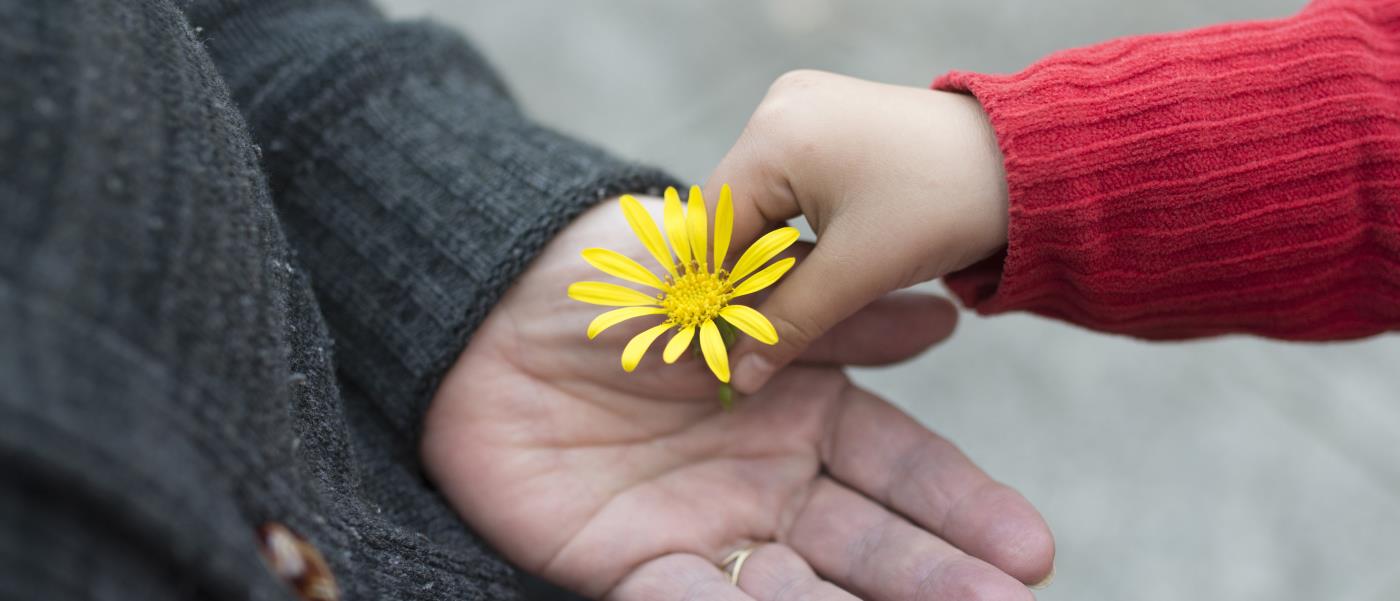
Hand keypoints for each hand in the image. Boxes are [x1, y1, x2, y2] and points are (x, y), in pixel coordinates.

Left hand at [421, 197, 1051, 599]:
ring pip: (793, 586)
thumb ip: (830, 313)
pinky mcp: (630, 564)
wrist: (492, 313)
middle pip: (866, 543)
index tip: (1029, 549)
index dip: (962, 508)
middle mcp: (769, 483)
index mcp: (804, 414)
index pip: (901, 470)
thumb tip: (945, 314)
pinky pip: (686, 599)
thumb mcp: (731, 286)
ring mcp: (706, 530)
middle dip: (934, 577)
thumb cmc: (620, 288)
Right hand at [705, 70, 1010, 392]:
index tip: (714, 344)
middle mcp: (778, 108)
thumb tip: (737, 378)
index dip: (710, 289)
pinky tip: (805, 261)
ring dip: (764, 252)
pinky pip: (783, 181)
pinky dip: (788, 226)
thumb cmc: (944, 207)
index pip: (711, 226)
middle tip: (741, 333)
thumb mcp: (858, 273)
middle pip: (730, 210)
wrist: (1027, 161)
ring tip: (776, 304)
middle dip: (738, 272)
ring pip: (756, 199)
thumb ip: (788, 325)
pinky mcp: (824, 117)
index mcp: (775, 137)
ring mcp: (800, 106)